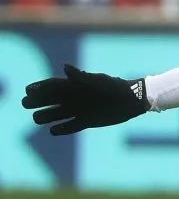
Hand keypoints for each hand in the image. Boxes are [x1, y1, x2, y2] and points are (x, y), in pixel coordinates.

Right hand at [22, 64, 149, 135]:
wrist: (131, 100)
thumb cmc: (113, 87)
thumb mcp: (97, 82)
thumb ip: (80, 77)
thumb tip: (65, 68)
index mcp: (74, 86)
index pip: (51, 86)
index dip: (38, 87)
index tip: (28, 90)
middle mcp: (74, 98)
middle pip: (49, 100)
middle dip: (36, 102)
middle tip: (27, 104)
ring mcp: (79, 110)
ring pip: (56, 114)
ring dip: (46, 116)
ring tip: (38, 118)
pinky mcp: (86, 122)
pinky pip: (70, 127)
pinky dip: (61, 129)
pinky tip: (53, 131)